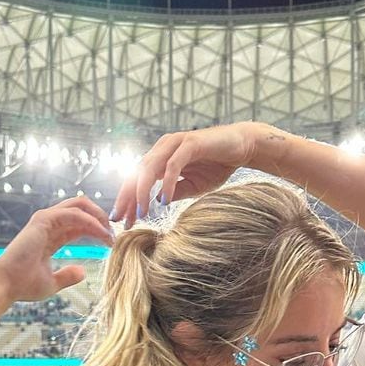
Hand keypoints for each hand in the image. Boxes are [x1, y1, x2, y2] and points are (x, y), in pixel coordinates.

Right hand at [0, 196, 112, 301]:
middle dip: (101, 217)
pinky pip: (74, 214)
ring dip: (99, 217)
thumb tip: (83, 272)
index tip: (111, 243)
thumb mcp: (52, 282)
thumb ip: (68, 276)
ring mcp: (45, 219)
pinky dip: (91, 221)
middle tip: (113, 234)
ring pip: (80, 205)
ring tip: (110, 234)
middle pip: (81, 208)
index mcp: (51, 235)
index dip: (97, 230)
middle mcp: (48, 224)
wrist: (6, 285)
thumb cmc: (24, 285)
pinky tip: (102, 234)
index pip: (79, 224)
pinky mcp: (43, 220)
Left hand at [111, 123, 266, 226]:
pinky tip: (163, 201)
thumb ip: (173, 193)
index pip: (136, 180)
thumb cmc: (217, 166)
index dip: (128, 200)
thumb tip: (156, 205)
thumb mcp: (192, 187)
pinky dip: (166, 183)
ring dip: (142, 193)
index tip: (122, 222)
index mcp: (160, 158)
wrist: (242, 147)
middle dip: (127, 198)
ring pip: (149, 169)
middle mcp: (163, 148)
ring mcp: (175, 143)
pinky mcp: (189, 143)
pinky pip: (172, 165)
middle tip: (122, 220)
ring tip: (140, 214)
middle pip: (136, 174)